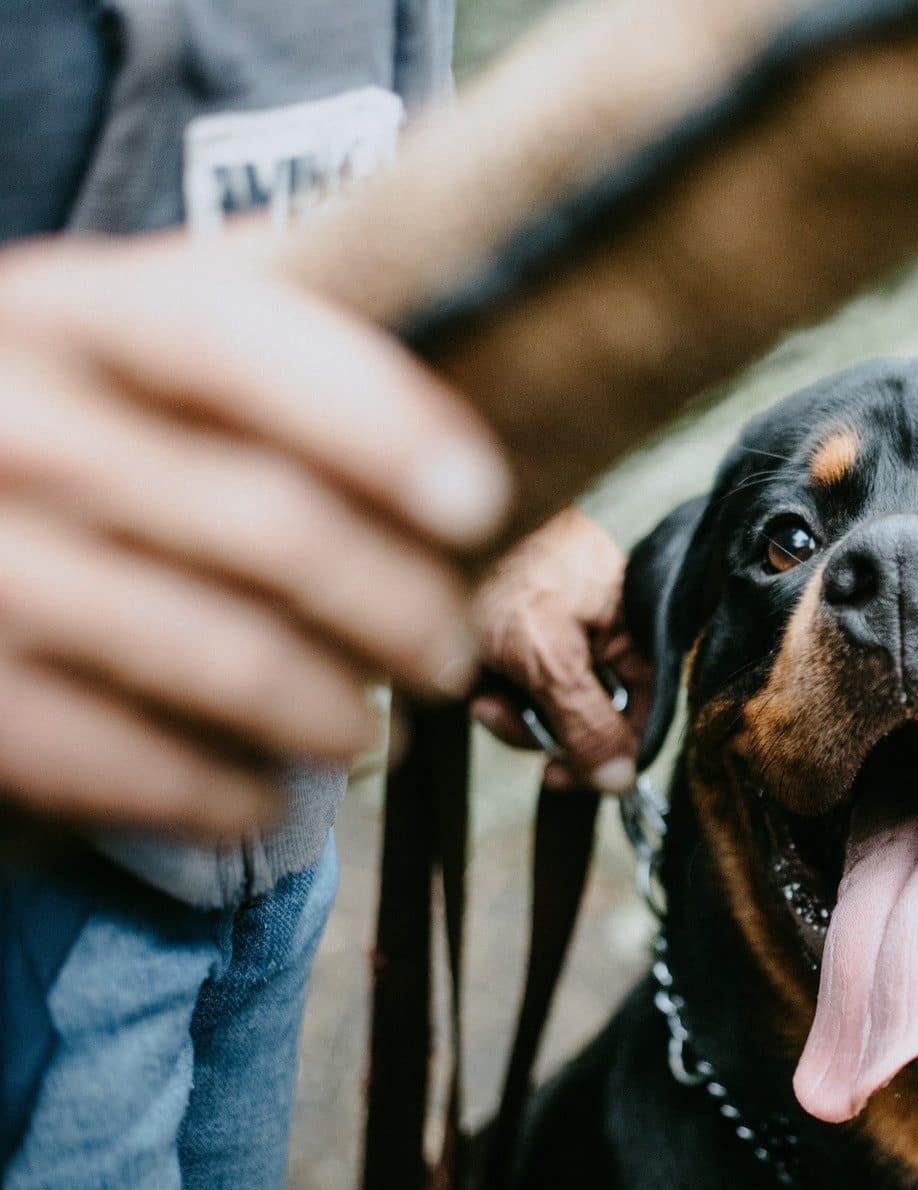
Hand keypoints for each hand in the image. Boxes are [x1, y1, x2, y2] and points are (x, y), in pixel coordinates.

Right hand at [0, 237, 508, 839]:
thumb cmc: (34, 409)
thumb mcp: (105, 323)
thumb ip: (242, 305)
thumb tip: (456, 277)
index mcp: (71, 312)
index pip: (243, 344)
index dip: (381, 421)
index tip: (480, 500)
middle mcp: (12, 426)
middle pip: (270, 526)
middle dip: (400, 606)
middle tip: (448, 650)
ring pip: (223, 659)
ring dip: (332, 712)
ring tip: (369, 726)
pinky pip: (127, 765)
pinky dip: (221, 794)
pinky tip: (258, 793)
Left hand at [471, 507, 650, 791]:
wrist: (463, 507)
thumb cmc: (519, 569)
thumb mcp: (552, 657)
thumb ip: (587, 723)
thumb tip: (620, 781)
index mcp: (638, 643)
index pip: (638, 724)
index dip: (599, 758)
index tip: (557, 775)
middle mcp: (609, 641)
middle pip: (589, 721)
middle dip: (540, 728)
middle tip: (499, 711)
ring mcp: (570, 636)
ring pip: (550, 706)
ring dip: (510, 708)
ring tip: (480, 682)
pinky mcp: (531, 634)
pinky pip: (521, 682)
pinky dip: (495, 683)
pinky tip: (474, 668)